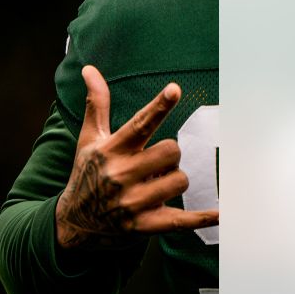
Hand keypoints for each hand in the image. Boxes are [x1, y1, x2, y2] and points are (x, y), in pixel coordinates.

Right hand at [55, 65, 219, 248]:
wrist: (74, 221)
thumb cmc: (87, 172)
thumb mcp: (89, 138)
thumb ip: (97, 104)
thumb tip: (89, 69)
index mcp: (110, 150)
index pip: (139, 124)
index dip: (159, 106)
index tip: (174, 89)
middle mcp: (120, 174)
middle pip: (171, 151)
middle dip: (169, 155)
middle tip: (154, 163)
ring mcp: (132, 202)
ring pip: (179, 180)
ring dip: (174, 180)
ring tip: (155, 185)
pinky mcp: (143, 225)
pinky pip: (181, 219)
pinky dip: (202, 218)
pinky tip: (220, 213)